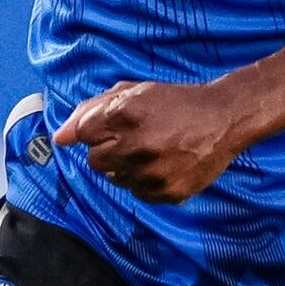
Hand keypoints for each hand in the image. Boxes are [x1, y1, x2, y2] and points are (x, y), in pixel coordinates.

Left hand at [52, 79, 249, 204]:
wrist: (225, 119)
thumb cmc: (175, 103)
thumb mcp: (133, 92)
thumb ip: (90, 110)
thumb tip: (59, 138)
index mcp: (125, 114)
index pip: (83, 134)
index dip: (96, 130)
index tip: (114, 127)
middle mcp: (137, 145)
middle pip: (94, 161)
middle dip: (107, 149)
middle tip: (133, 139)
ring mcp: (153, 172)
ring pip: (114, 179)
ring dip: (125, 166)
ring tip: (151, 150)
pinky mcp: (168, 192)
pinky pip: (137, 193)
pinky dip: (144, 182)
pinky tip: (162, 165)